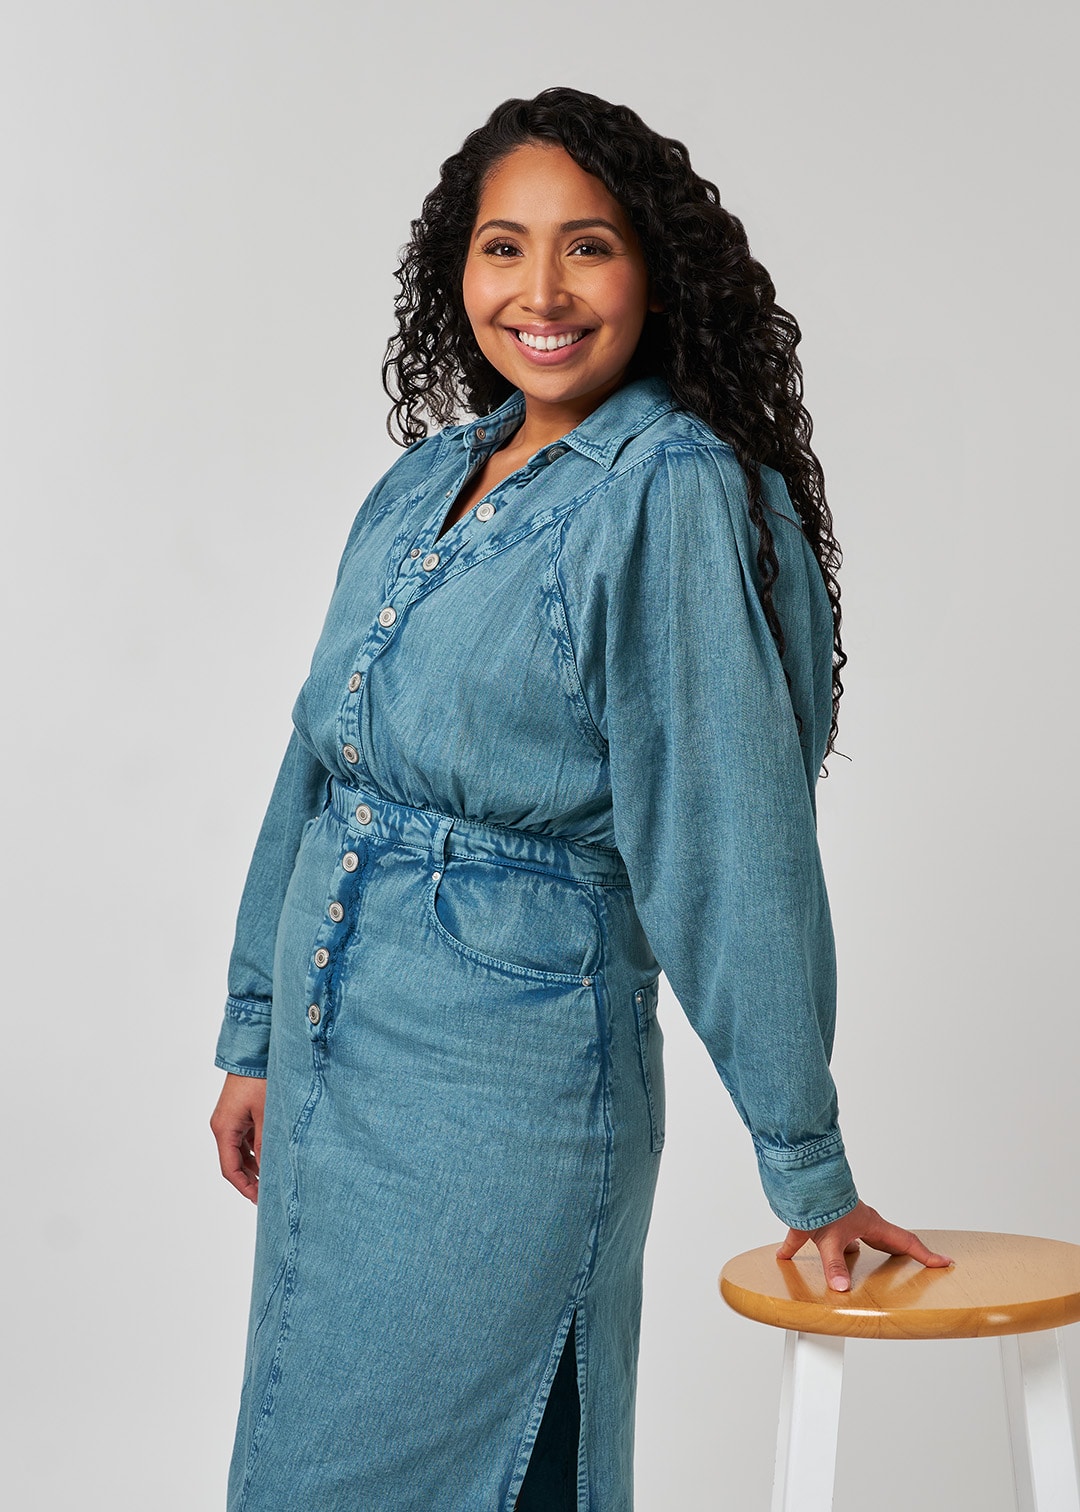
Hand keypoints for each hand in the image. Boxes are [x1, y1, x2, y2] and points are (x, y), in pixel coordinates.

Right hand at [210, 1072, 266, 1203]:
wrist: (254, 1051)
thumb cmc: (259, 1079)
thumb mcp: (266, 1114)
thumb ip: (266, 1143)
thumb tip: (269, 1170)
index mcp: (224, 1128)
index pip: (230, 1169)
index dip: (245, 1187)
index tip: (259, 1200)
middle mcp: (223, 1126)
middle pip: (233, 1162)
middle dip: (249, 1179)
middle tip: (268, 1193)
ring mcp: (229, 1119)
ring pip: (239, 1151)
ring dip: (253, 1166)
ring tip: (271, 1179)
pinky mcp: (238, 1113)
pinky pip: (244, 1139)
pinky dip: (255, 1151)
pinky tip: (269, 1158)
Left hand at [776, 1200, 953, 1291]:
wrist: (799, 1174)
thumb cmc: (821, 1200)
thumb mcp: (830, 1239)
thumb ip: (835, 1266)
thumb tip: (842, 1289)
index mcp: (869, 1224)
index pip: (905, 1242)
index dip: (925, 1255)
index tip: (945, 1262)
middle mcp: (856, 1221)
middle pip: (882, 1241)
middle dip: (896, 1254)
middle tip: (909, 1264)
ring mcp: (836, 1218)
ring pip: (850, 1239)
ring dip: (853, 1250)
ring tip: (855, 1259)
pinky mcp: (812, 1218)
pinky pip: (805, 1235)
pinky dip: (794, 1246)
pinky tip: (783, 1256)